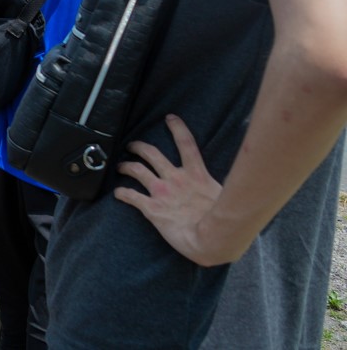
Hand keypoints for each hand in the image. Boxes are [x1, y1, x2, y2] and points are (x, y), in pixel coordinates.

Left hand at [114, 114, 231, 266]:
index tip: (169, 118)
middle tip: (132, 145)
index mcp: (196, 175)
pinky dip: (122, 193)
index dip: (177, 128)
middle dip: (139, 147)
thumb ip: (222, 188)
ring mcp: (162, 192)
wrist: (212, 240)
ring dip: (126, 166)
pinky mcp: (152, 208)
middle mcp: (176, 179)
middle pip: (152, 154)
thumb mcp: (228, 197)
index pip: (186, 144)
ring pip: (137, 170)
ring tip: (120, 165)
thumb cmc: (225, 223)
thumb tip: (239, 187)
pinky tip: (117, 193)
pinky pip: (132, 196)